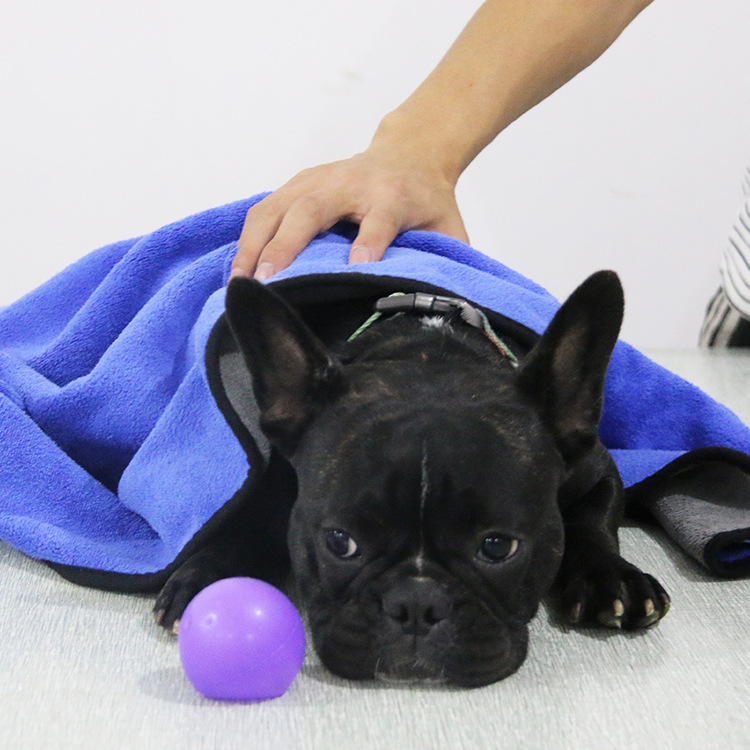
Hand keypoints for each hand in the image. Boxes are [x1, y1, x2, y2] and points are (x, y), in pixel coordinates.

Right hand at [232, 145, 468, 280]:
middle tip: (268, 281)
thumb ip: (446, 260)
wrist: (410, 153)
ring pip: (278, 207)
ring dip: (255, 243)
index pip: (380, 219)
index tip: (357, 268)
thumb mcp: (447, 229)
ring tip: (239, 281)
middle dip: (287, 245)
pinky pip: (265, 208)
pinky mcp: (298, 182)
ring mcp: (318, 179)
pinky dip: (248, 237)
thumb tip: (444, 303)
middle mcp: (351, 184)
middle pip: (313, 209)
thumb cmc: (427, 202)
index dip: (370, 241)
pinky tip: (238, 267)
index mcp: (394, 197)